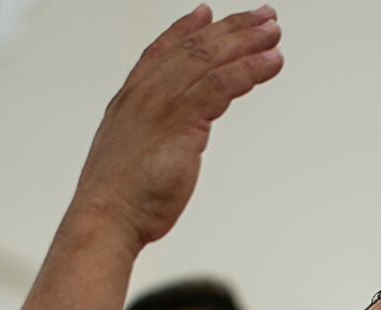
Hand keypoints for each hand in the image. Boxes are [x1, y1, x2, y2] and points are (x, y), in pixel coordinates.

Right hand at [70, 7, 282, 252]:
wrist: (107, 218)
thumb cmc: (121, 200)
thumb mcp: (133, 159)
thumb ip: (153, 141)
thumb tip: (168, 147)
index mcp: (130, 100)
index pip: (160, 51)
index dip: (185, 29)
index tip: (207, 13)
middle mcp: (145, 94)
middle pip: (193, 48)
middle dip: (231, 29)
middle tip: (264, 17)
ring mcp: (161, 105)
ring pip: (209, 60)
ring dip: (247, 43)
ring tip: (274, 32)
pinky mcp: (181, 122)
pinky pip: (221, 85)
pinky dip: (249, 70)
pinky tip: (271, 62)